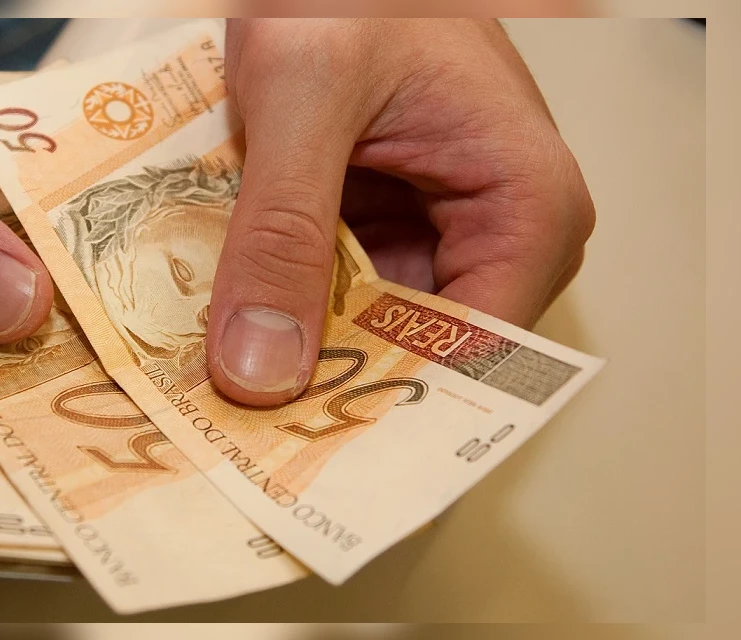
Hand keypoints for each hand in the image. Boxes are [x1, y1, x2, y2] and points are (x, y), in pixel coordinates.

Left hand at [208, 18, 594, 406]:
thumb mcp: (306, 95)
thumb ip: (283, 229)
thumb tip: (264, 365)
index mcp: (527, 207)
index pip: (471, 358)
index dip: (382, 412)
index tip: (297, 452)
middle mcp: (496, 236)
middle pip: (413, 357)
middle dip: (324, 388)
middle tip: (233, 427)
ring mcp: (436, 236)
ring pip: (364, 334)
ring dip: (292, 349)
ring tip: (214, 377)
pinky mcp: (381, 228)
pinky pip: (334, 294)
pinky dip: (281, 305)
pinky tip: (227, 321)